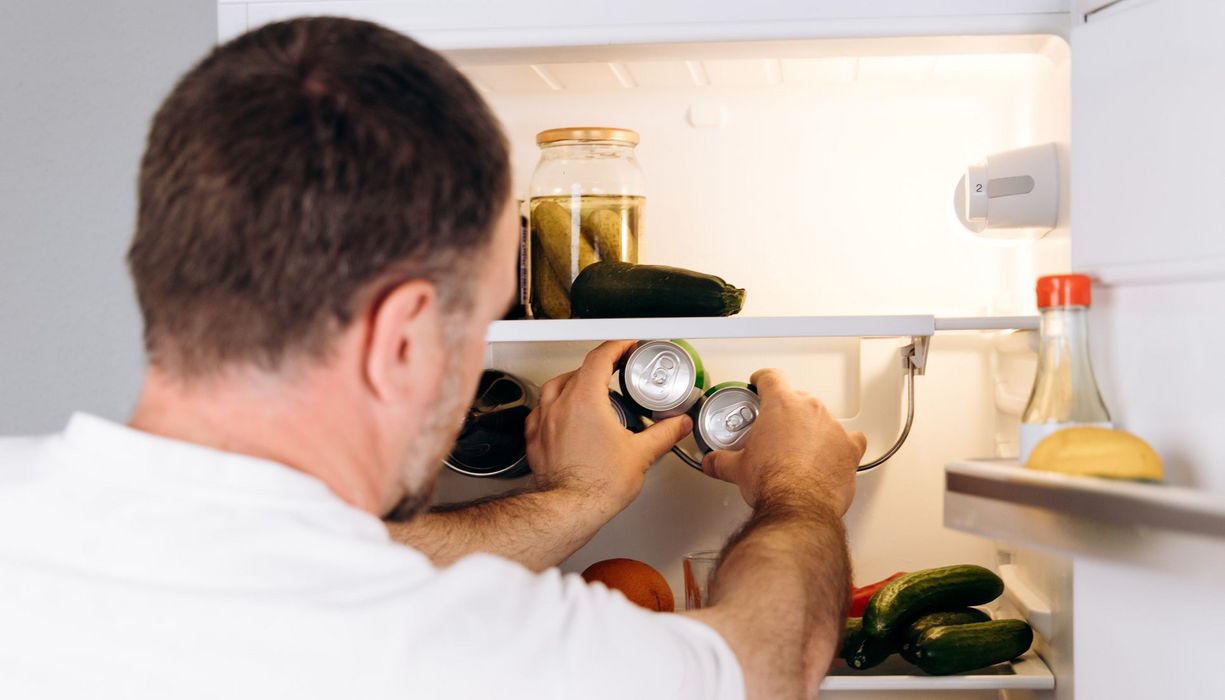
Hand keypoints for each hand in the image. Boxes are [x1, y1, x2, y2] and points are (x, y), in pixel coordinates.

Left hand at [525, 341, 692, 513]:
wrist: (570, 509)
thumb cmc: (597, 484)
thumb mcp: (641, 454)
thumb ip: (664, 433)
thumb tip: (677, 424)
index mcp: (585, 400)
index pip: (600, 358)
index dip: (616, 347)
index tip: (626, 347)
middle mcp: (559, 405)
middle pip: (577, 370)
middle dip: (598, 367)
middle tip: (615, 372)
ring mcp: (543, 421)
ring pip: (554, 387)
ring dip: (573, 383)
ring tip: (588, 391)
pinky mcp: (535, 439)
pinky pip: (541, 411)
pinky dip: (554, 406)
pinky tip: (564, 416)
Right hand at [701, 368, 866, 514]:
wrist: (798, 506)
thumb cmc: (772, 481)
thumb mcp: (738, 468)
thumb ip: (722, 461)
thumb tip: (713, 463)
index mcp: (781, 405)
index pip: (771, 378)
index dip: (763, 380)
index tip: (760, 383)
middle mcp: (810, 410)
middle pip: (799, 399)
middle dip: (788, 412)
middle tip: (776, 431)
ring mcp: (833, 428)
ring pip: (823, 419)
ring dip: (813, 430)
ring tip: (801, 450)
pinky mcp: (849, 449)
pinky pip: (851, 439)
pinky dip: (842, 446)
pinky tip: (833, 456)